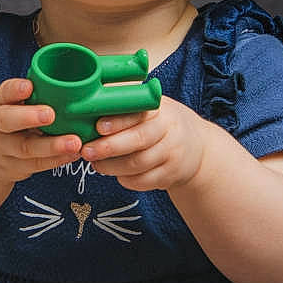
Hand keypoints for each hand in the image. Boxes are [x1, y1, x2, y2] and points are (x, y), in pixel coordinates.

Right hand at [0, 79, 82, 183]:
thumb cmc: (8, 120)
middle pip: (7, 122)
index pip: (4, 93)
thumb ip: (31, 93)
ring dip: (52, 146)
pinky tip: (74, 154)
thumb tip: (71, 77)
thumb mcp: (10, 104)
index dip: (15, 90)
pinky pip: (38, 165)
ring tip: (74, 142)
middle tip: (50, 114)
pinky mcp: (17, 168)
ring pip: (27, 148)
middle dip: (28, 117)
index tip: (28, 86)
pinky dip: (58, 160)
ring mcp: (6, 150)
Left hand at [81, 96, 208, 191]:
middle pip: (138, 139)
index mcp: (159, 110)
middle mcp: (169, 130)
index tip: (98, 126)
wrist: (196, 149)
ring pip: (138, 164)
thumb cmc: (159, 125)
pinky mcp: (171, 175)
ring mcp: (172, 154)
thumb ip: (124, 106)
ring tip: (96, 164)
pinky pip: (144, 181)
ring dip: (112, 167)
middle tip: (87, 151)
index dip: (118, 120)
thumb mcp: (149, 109)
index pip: (138, 113)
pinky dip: (126, 180)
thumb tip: (87, 102)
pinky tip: (115, 174)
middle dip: (109, 147)